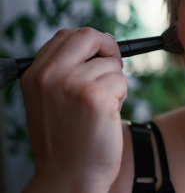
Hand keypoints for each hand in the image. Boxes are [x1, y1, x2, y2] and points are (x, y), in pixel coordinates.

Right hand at [21, 28, 126, 191]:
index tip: (100, 53)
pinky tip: (107, 115)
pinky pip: (122, 82)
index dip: (91, 41)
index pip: (66, 35)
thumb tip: (97, 43)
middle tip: (113, 68)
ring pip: (112, 65)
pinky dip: (121, 97)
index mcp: (35, 74)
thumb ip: (64, 70)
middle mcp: (50, 76)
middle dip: (109, 48)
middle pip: (89, 36)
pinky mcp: (97, 97)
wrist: (69, 175)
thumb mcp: (49, 99)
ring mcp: (73, 84)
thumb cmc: (65, 139)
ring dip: (115, 83)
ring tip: (100, 107)